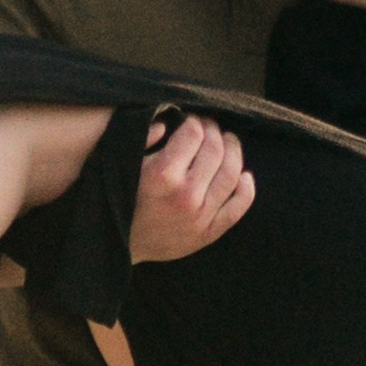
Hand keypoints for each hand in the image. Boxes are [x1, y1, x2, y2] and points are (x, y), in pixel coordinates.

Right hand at [128, 114, 255, 263]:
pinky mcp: (208, 233)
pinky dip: (246, 189)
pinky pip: (238, 208)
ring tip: (229, 142)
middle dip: (215, 131)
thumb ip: (143, 139)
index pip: (193, 134)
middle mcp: (186, 194)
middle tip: (211, 127)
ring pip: (231, 174)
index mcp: (162, 174)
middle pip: (215, 150)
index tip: (192, 120)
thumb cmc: (120, 199)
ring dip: (234, 151)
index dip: (194, 121)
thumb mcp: (123, 164)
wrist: (119, 245)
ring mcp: (200, 215)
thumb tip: (167, 124)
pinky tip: (245, 176)